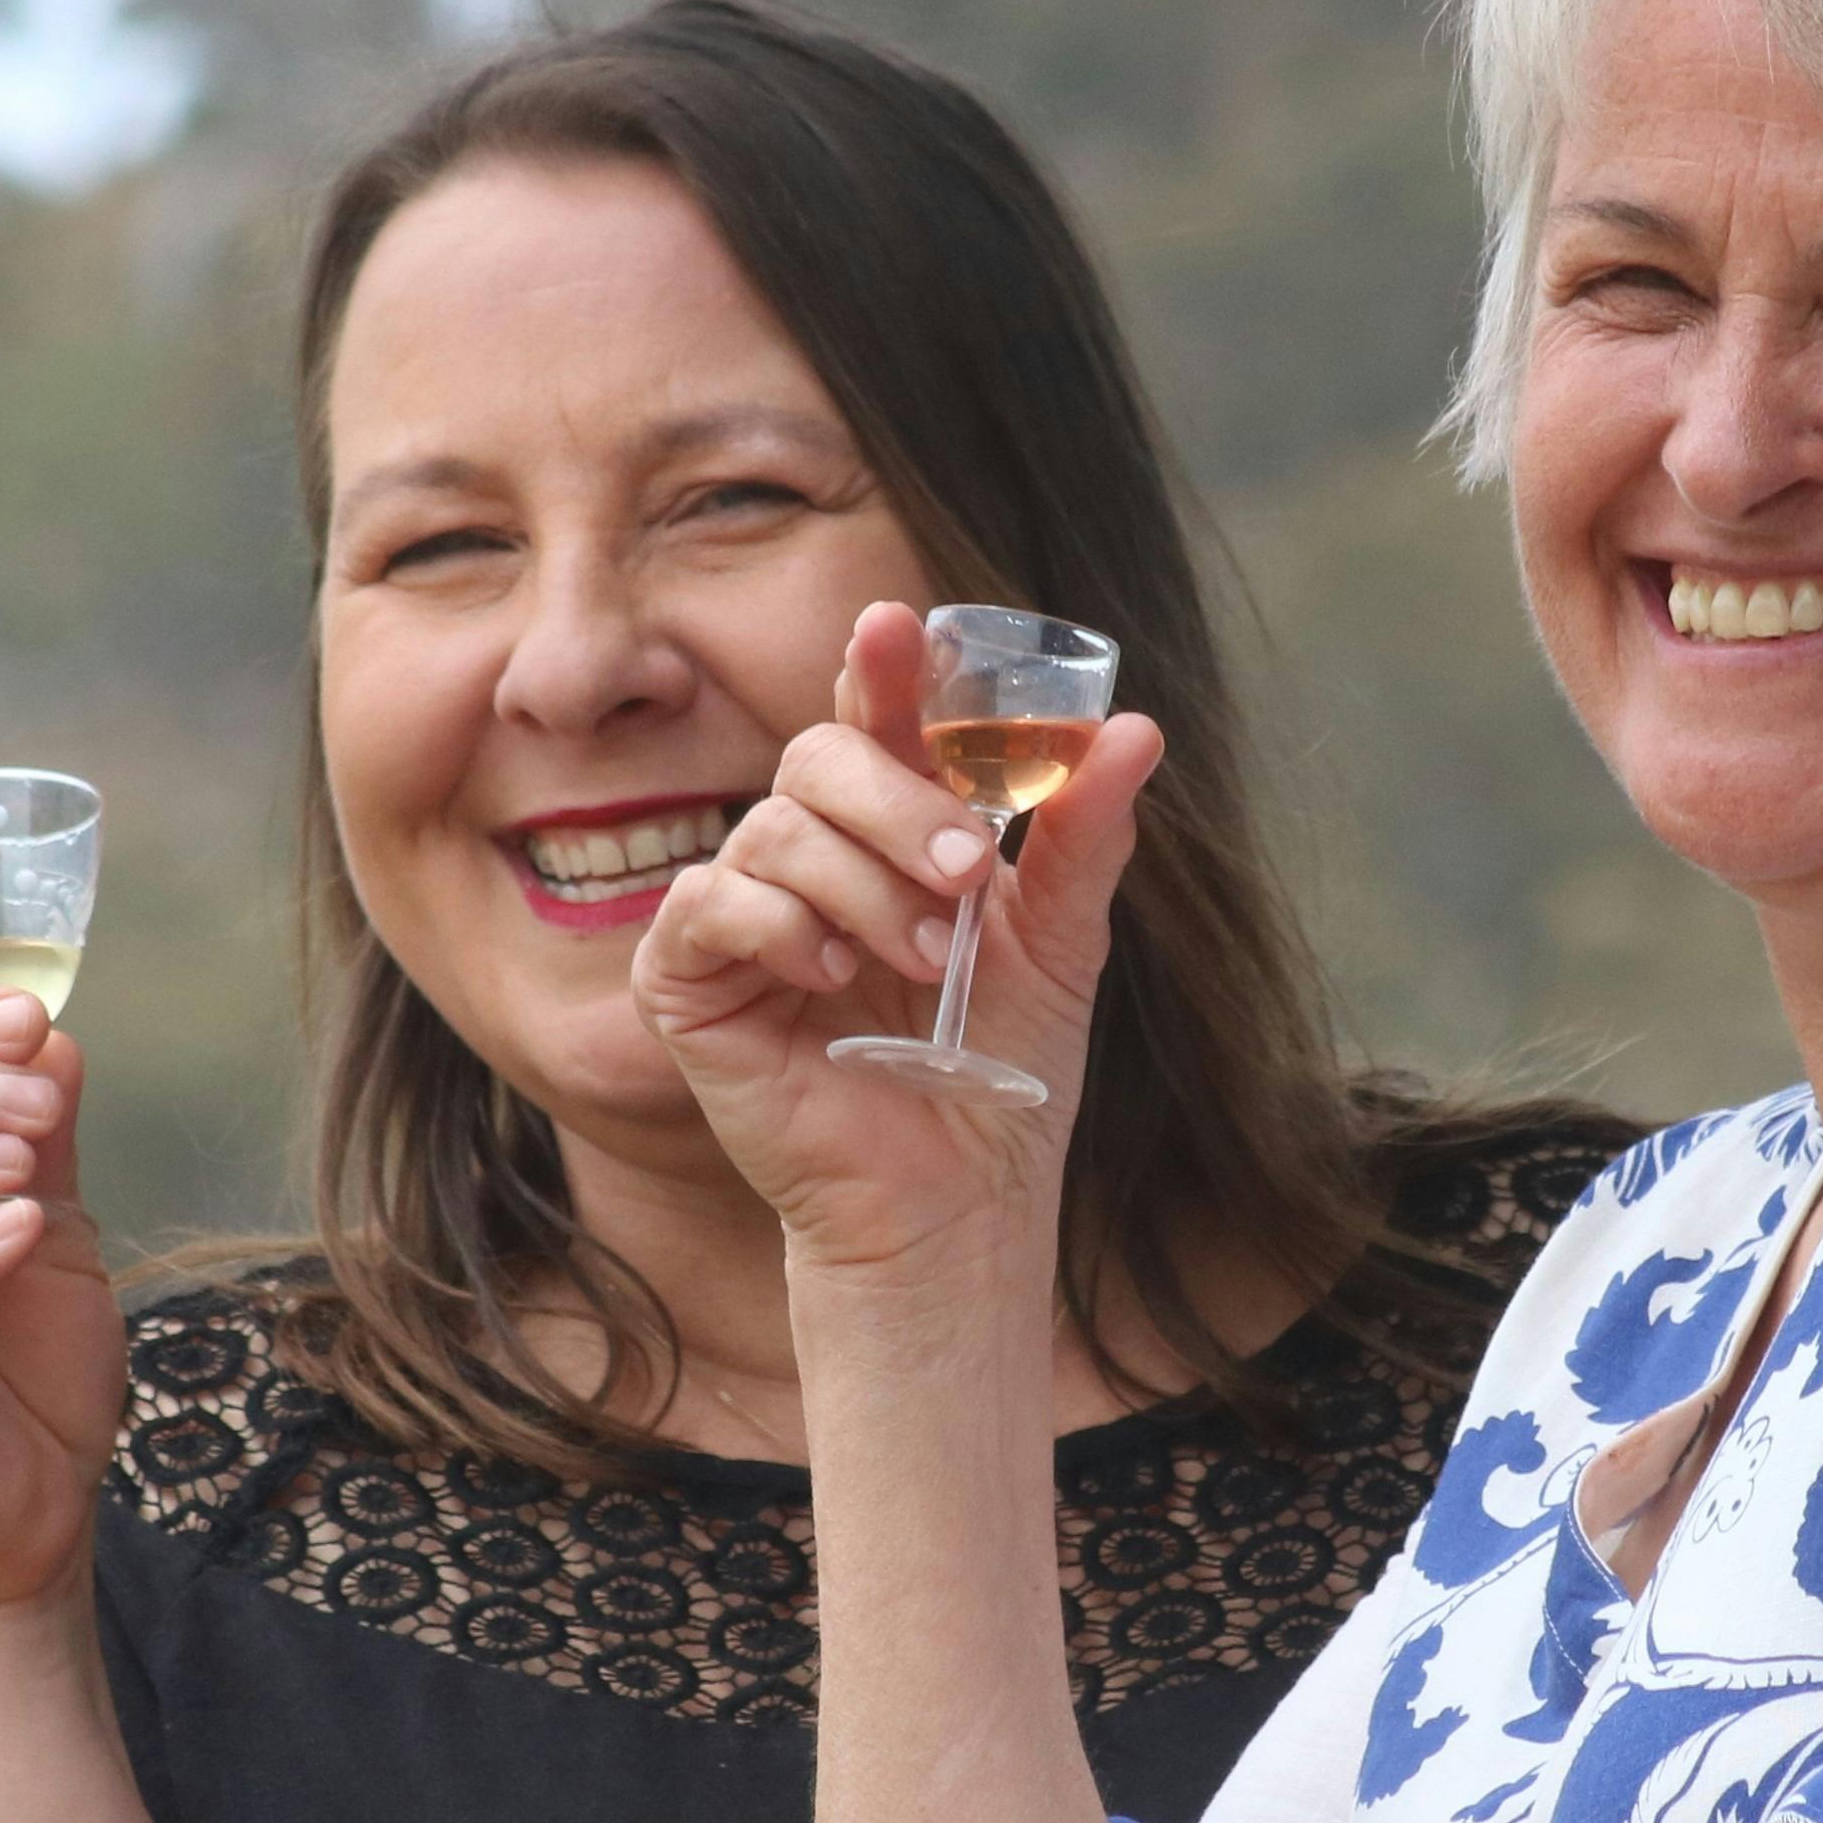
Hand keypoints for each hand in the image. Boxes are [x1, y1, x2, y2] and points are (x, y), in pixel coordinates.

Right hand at [635, 602, 1163, 1279]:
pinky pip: (711, 901)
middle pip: (817, 755)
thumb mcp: (1060, 940)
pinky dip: (782, 928)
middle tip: (967, 875)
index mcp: (886, 833)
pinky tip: (833, 979)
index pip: (872, 719)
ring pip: (775, 827)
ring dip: (864, 888)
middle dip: (898, 800)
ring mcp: (740, 915)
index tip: (901, 626)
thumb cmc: (996, 1071)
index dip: (882, 670)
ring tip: (925, 963)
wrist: (956, 1196)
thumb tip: (1136, 728)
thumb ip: (1084, 833)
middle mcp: (807, 858)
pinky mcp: (686, 980)